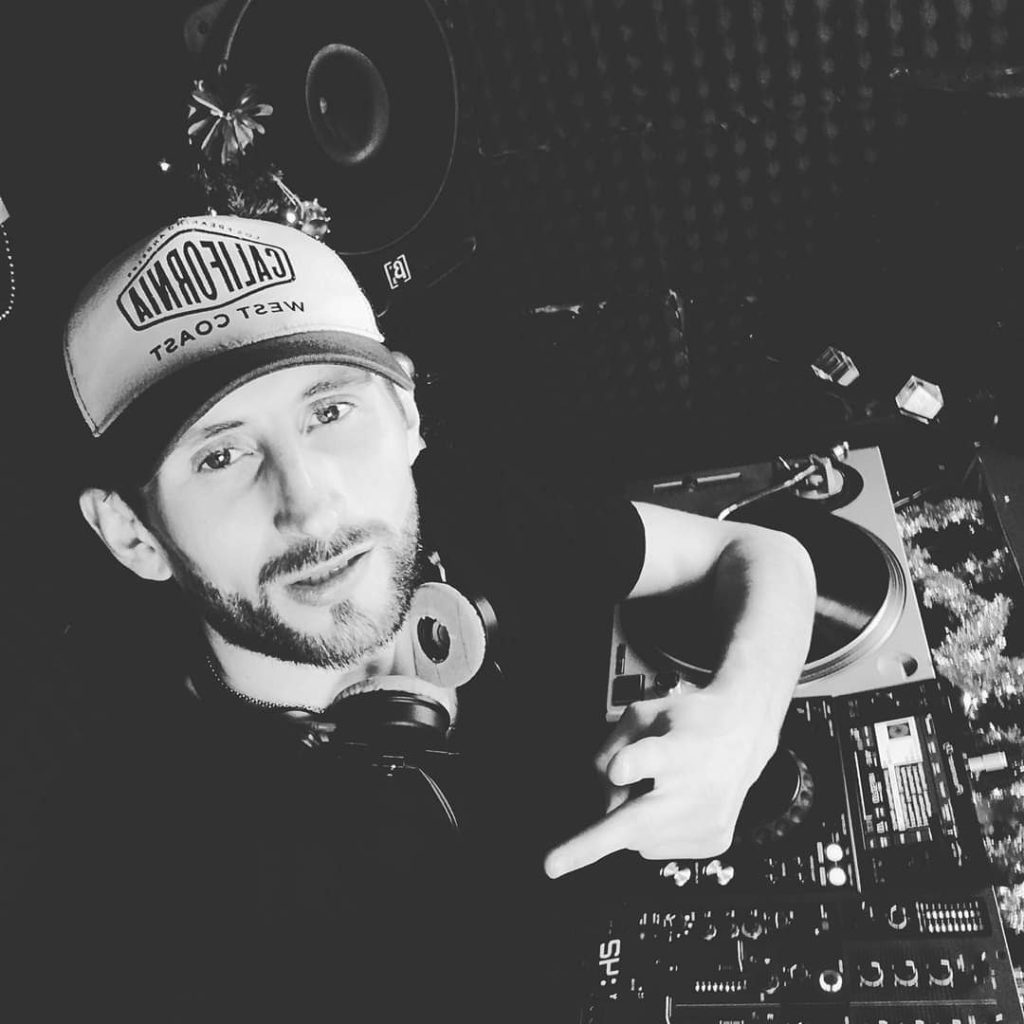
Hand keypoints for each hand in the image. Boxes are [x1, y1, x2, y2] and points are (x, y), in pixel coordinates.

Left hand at [543, 685, 774, 877]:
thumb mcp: (643, 713)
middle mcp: (698, 787)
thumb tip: (604, 799)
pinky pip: (656, 849)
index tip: (617, 771)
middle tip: (551, 865)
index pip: (653, 757)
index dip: (632, 764)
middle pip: (640, 819)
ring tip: (656, 787)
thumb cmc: (688, 721)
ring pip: (638, 839)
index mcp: (681, 748)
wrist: (745, 733)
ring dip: (628, 821)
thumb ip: (612, 746)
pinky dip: (649, 832)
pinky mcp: (713, 842)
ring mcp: (708, 820)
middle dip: (592, 845)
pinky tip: (670, 804)